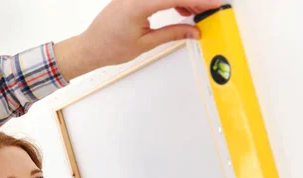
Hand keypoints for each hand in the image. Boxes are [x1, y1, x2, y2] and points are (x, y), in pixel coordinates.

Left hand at [54, 0, 221, 79]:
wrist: (89, 47)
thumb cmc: (109, 48)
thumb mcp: (145, 44)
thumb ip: (172, 34)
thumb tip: (194, 31)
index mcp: (137, 4)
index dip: (198, 0)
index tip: (214, 4)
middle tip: (207, 9)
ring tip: (192, 13)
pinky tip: (179, 9)